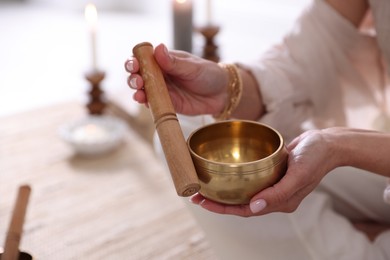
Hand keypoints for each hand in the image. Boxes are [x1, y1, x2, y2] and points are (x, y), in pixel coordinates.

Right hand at [124, 43, 228, 115]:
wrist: (222, 94)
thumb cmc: (209, 74)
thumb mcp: (193, 67)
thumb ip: (174, 62)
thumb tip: (158, 48)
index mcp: (164, 60)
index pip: (144, 58)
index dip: (135, 60)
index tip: (134, 64)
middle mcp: (161, 75)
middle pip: (139, 75)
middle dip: (133, 77)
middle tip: (137, 81)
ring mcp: (163, 90)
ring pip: (143, 90)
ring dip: (137, 91)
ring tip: (138, 93)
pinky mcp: (167, 104)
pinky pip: (153, 104)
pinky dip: (147, 103)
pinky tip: (145, 102)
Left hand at [191, 129, 340, 216]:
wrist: (327, 143)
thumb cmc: (315, 158)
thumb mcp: (299, 175)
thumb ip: (278, 194)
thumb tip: (253, 208)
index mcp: (279, 202)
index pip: (244, 210)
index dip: (222, 209)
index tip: (202, 202)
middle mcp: (273, 196)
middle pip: (240, 202)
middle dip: (217, 200)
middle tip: (195, 193)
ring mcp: (271, 184)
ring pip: (242, 190)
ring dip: (223, 188)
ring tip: (203, 183)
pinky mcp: (271, 171)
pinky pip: (249, 177)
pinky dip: (234, 176)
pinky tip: (222, 170)